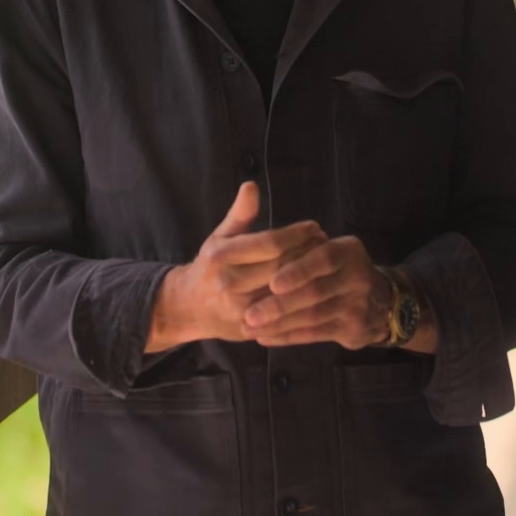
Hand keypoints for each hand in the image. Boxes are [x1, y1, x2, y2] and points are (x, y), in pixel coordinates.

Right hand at [146, 181, 326, 351]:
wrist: (189, 308)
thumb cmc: (210, 267)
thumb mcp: (219, 237)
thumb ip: (239, 214)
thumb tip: (251, 185)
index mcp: (221, 257)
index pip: (269, 244)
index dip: (296, 234)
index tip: (315, 227)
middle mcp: (229, 283)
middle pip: (280, 268)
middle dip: (308, 253)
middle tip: (327, 243)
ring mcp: (240, 310)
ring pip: (286, 293)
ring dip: (310, 277)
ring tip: (326, 263)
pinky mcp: (251, 329)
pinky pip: (284, 315)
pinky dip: (304, 301)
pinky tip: (316, 288)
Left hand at [241, 235, 390, 349]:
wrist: (379, 300)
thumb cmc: (335, 266)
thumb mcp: (325, 245)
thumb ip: (294, 239)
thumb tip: (252, 202)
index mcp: (349, 250)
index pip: (324, 259)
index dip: (299, 271)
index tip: (273, 283)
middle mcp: (358, 276)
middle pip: (316, 292)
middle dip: (280, 305)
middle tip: (249, 315)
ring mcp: (358, 305)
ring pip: (313, 317)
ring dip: (278, 324)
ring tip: (249, 328)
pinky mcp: (353, 329)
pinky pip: (315, 335)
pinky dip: (288, 336)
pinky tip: (265, 337)